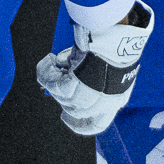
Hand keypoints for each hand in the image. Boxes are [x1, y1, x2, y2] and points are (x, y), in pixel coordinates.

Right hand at [36, 1, 154, 135]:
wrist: (117, 39)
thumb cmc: (115, 46)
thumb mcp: (104, 66)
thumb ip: (90, 77)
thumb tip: (67, 74)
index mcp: (117, 100)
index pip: (96, 123)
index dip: (79, 124)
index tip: (64, 117)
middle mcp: (105, 105)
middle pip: (75, 111)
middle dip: (63, 94)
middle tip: (56, 75)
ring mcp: (90, 101)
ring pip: (62, 97)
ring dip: (54, 78)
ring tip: (55, 61)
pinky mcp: (76, 91)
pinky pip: (52, 85)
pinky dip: (46, 72)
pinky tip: (49, 59)